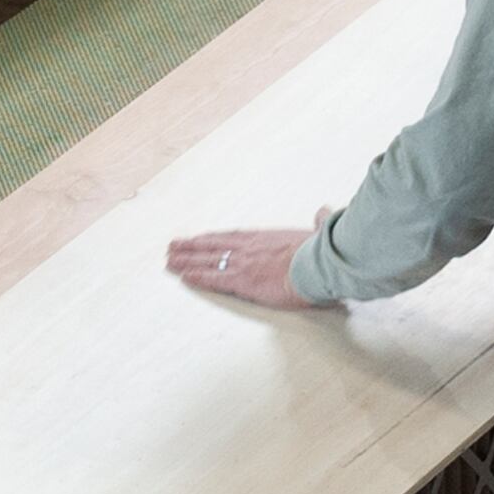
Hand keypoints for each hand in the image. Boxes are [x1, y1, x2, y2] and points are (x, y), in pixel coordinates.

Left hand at [167, 225, 326, 309]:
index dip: (213, 238)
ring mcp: (243, 263)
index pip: (232, 237)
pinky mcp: (242, 281)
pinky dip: (197, 277)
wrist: (319, 264)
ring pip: (207, 260)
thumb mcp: (319, 233)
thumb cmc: (321, 252)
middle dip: (192, 246)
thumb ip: (319, 222)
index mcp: (266, 238)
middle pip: (213, 245)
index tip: (200, 238)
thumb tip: (324, 211)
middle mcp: (249, 247)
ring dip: (186, 260)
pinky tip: (183, 276)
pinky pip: (214, 278)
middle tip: (173, 246)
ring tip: (170, 260)